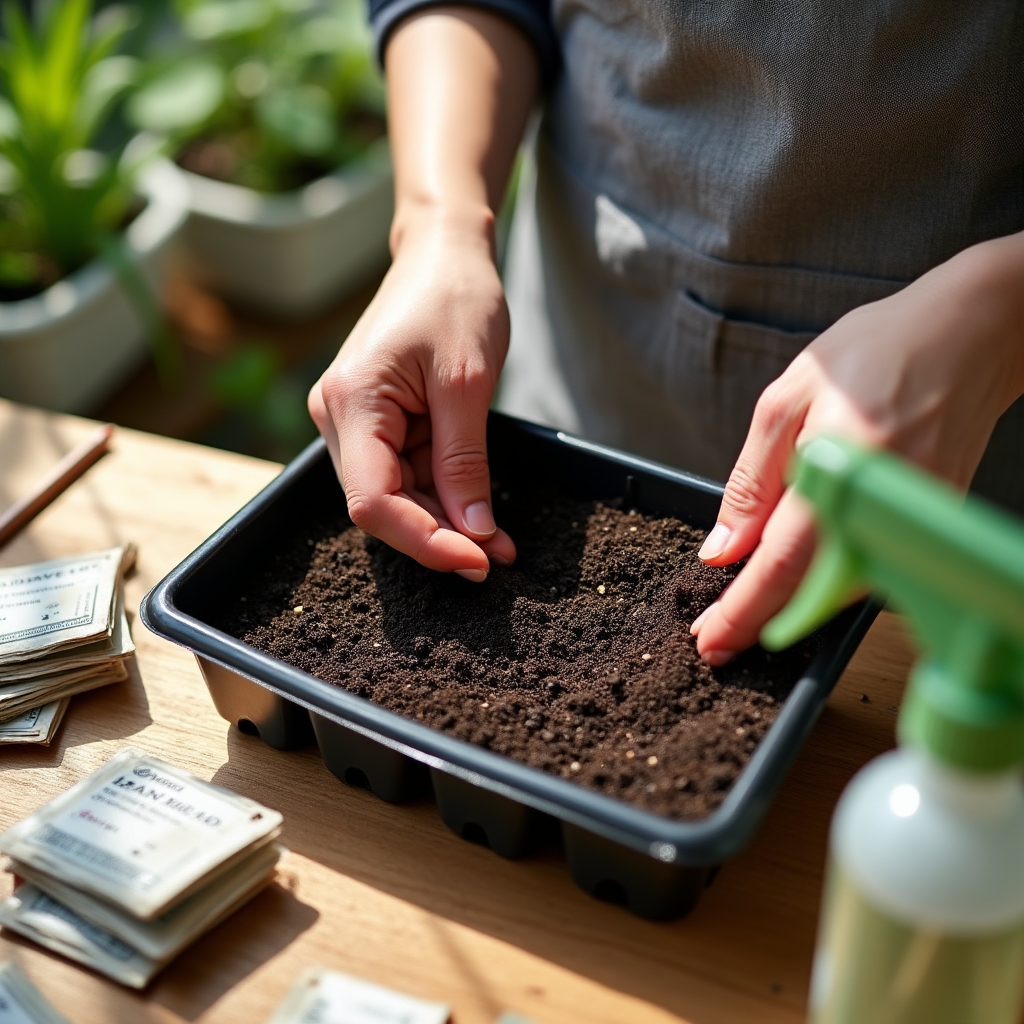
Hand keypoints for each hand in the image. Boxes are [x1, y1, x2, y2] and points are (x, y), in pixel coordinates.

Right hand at [308, 213, 515, 580]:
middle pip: (380, 506)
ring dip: (445, 523)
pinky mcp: (374, 424)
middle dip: (440, 538)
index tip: (478, 560)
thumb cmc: (455, 298)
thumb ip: (465, 463)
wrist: (443, 254)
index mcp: (352, 402)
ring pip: (394, 498)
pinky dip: (442, 498)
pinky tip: (478, 513)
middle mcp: (337, 417)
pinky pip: (404, 476)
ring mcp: (352, 422)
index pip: (373, 502)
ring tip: (500, 541)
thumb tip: (475, 534)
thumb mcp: (468, 383)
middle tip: (499, 557)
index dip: (423, 541)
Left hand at [691, 232, 1023, 662]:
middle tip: (717, 634)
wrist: (964, 338)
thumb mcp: (783, 404)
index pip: (783, 565)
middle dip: (760, 621)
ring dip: (792, 605)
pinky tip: (796, 573)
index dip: (744, 612)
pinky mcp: (927, 522)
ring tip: (746, 607)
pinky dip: (827, 580)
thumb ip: (751, 483)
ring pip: (844, 589)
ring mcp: (911, 520)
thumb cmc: (873, 355)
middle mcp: (881, 506)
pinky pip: (870, 567)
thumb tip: (723, 550)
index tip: (710, 641)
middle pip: (814, 591)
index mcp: (840, 470)